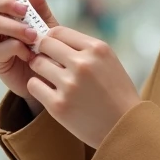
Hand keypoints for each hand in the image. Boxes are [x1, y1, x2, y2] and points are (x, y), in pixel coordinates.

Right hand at [0, 0, 57, 117]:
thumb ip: (40, 9)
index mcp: (2, 9)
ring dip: (16, 26)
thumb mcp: (47, 26)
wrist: (47, 78)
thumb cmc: (44, 48)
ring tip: (35, 35)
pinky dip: (18, 47)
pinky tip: (31, 54)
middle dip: (4, 2)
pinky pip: (0, 48)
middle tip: (24, 9)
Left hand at [26, 26, 140, 147]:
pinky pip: (33, 85)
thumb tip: (52, 39)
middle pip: (45, 44)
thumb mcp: (109, 62)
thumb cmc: (116, 94)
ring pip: (37, 64)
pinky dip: (38, 88)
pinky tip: (50, 93)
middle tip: (48, 62)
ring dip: (40, 70)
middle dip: (43, 52)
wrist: (125, 128)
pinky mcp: (58, 105)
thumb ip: (85, 49)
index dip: (51, 39)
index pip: (59, 31)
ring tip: (52, 79)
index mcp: (97, 49)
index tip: (52, 48)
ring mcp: (70, 84)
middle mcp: (83, 63)